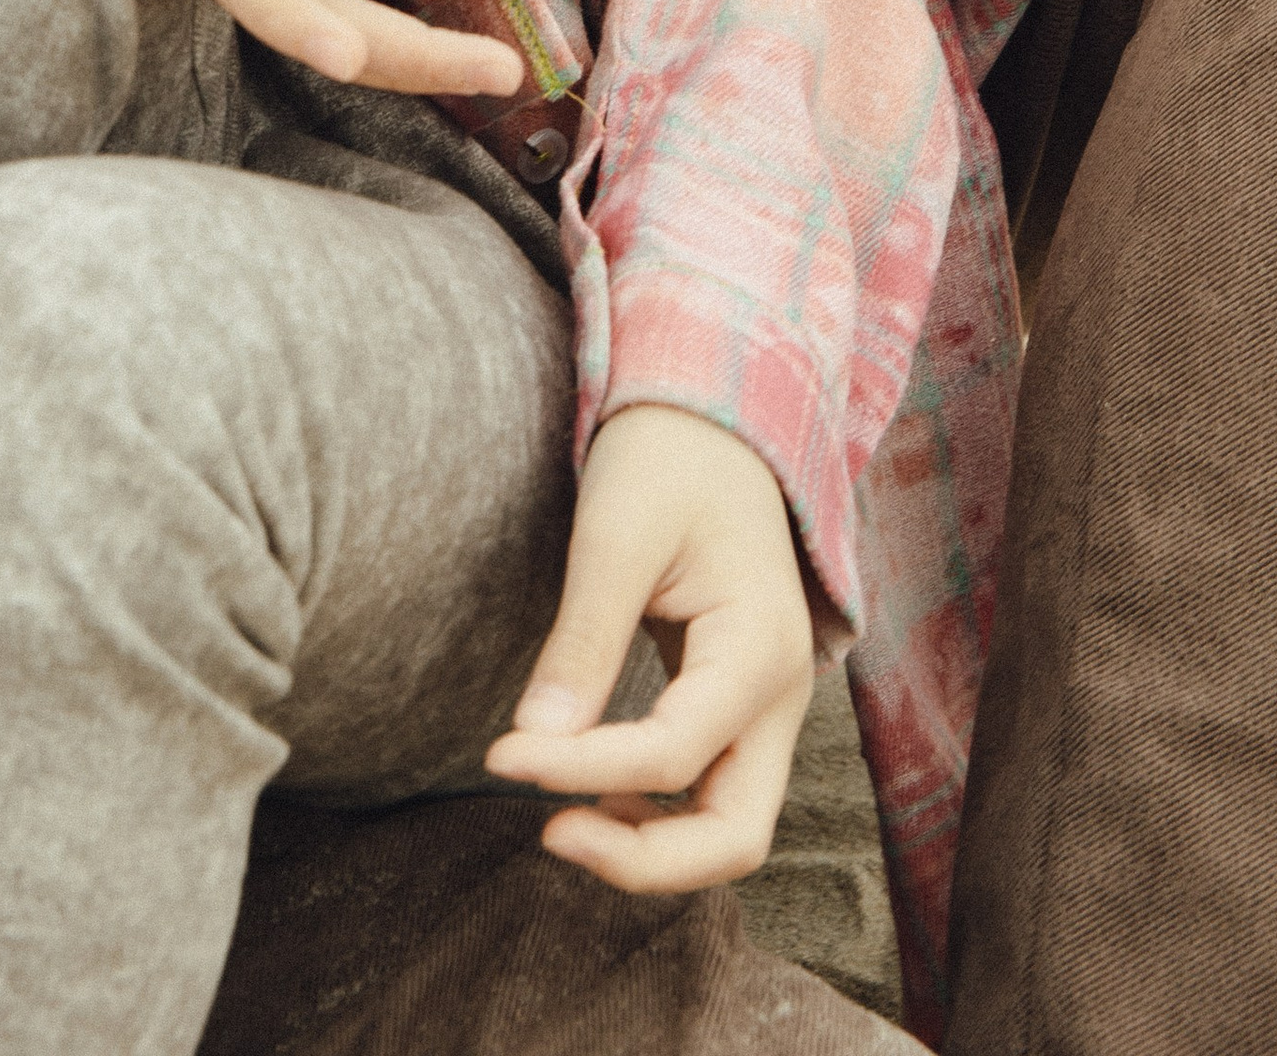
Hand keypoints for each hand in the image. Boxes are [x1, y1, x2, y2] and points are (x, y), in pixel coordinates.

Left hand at [484, 406, 815, 889]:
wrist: (710, 417)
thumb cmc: (667, 459)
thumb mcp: (617, 533)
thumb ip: (583, 640)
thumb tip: (531, 738)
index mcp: (760, 649)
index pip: (670, 751)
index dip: (579, 767)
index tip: (499, 753)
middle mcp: (777, 694)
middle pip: (735, 836)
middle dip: (645, 859)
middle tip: (550, 831)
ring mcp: (762, 706)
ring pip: (727, 829)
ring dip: (649, 847)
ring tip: (558, 815)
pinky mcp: (732, 704)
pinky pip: (705, 790)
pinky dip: (652, 811)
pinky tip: (587, 787)